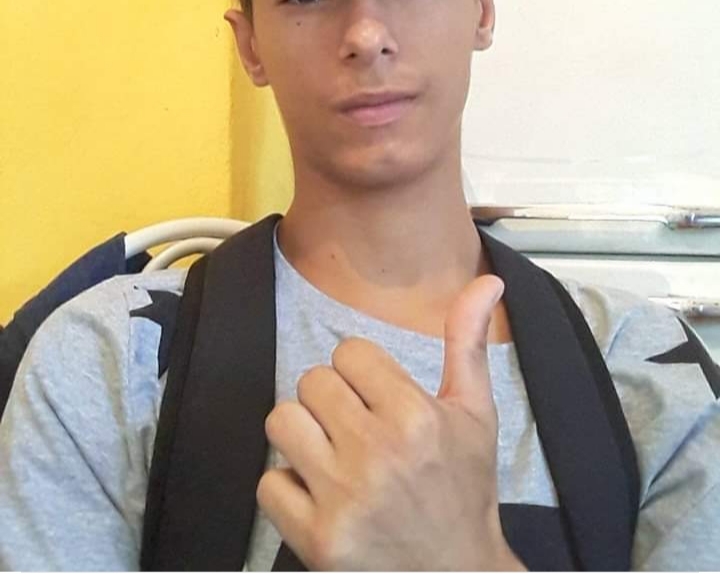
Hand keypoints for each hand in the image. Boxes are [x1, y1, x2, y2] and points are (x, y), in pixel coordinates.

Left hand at [257, 275, 525, 570]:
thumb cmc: (464, 492)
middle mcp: (377, 453)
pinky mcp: (316, 540)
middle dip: (331, 402)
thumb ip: (468, 343)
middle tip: (355, 429)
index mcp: (416, 417)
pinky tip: (319, 495)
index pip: (349, 352)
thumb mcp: (476, 415)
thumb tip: (487, 280)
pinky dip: (288, 488)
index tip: (376, 398)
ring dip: (302, 436)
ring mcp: (344, 499)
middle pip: (312, 381)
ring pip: (282, 421)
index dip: (361, 372)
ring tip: (330, 454)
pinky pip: (269, 482)